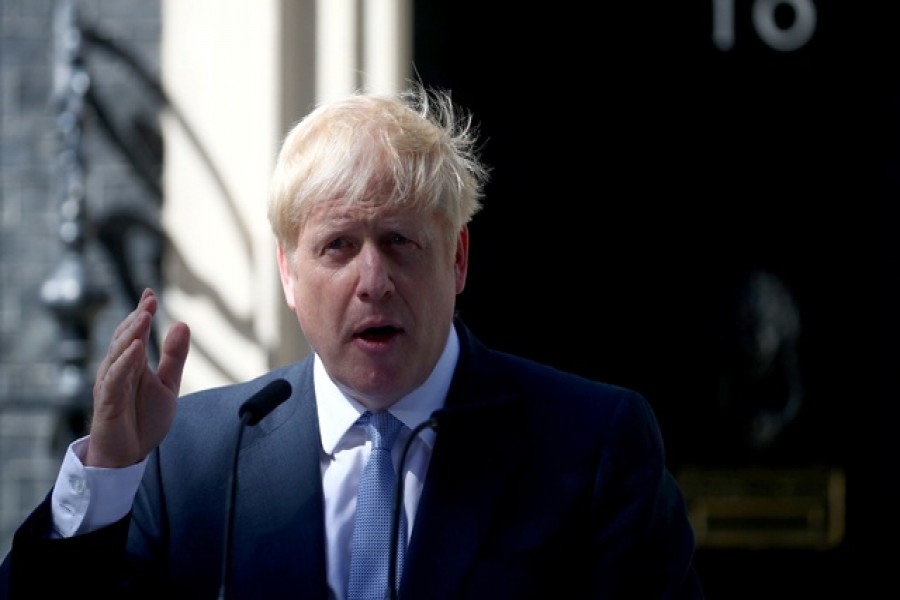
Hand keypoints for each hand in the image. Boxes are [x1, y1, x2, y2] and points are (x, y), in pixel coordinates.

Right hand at [85, 288, 190, 467]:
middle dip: (137, 318)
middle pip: (125, 338)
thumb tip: (181, 323)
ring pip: (118, 354)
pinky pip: (115, 379)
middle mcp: (118, 369)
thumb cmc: (143, 420)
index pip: (135, 332)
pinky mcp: (107, 402)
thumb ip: (174, 356)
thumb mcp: (168, 384)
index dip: (142, 312)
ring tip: (144, 315)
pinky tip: (136, 348)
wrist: (129, 455)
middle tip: (149, 300)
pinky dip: (125, 362)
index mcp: (132, 363)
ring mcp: (111, 385)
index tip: (150, 292)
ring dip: (131, 333)